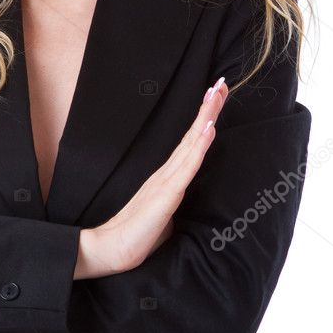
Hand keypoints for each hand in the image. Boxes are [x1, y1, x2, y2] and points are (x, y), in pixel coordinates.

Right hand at [75, 78, 229, 279]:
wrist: (111, 249)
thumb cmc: (138, 236)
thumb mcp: (164, 215)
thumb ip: (174, 204)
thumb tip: (186, 209)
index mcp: (168, 177)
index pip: (190, 143)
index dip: (203, 119)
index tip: (214, 98)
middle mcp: (167, 172)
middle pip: (193, 134)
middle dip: (208, 108)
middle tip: (221, 82)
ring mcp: (166, 180)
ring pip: (192, 143)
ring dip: (206, 117)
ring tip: (216, 94)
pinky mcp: (167, 193)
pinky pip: (188, 165)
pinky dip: (199, 144)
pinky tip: (208, 128)